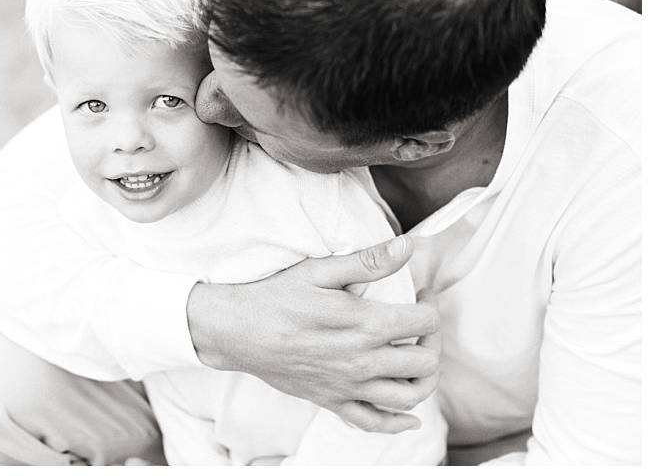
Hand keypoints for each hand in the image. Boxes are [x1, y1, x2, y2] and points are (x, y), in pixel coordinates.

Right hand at [186, 234, 439, 433]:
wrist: (237, 332)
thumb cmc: (275, 297)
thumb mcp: (319, 270)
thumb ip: (368, 262)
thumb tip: (407, 247)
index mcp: (364, 325)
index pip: (425, 322)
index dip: (430, 303)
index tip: (420, 293)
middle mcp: (362, 361)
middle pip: (425, 361)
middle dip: (432, 339)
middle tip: (420, 323)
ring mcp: (348, 386)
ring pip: (409, 396)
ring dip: (424, 379)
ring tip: (416, 357)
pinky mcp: (332, 401)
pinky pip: (374, 422)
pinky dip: (397, 422)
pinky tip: (407, 414)